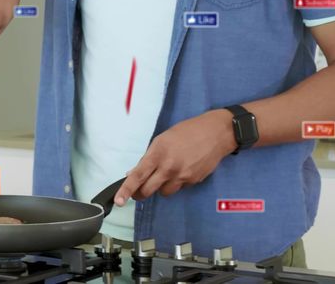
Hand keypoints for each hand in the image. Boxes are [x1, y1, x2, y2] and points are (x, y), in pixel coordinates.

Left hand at [114, 110, 236, 204]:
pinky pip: (179, 188)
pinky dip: (176, 183)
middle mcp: (168, 167)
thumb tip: (134, 173)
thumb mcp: (162, 140)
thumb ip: (148, 158)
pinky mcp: (194, 181)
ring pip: (163, 192)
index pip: (138, 176)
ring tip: (167, 173)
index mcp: (157, 154)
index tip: (118, 201)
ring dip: (160, 187)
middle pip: (148, 190)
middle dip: (141, 193)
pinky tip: (183, 169)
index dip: (126, 190)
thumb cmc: (186, 132)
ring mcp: (182, 176)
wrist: (216, 133)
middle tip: (139, 190)